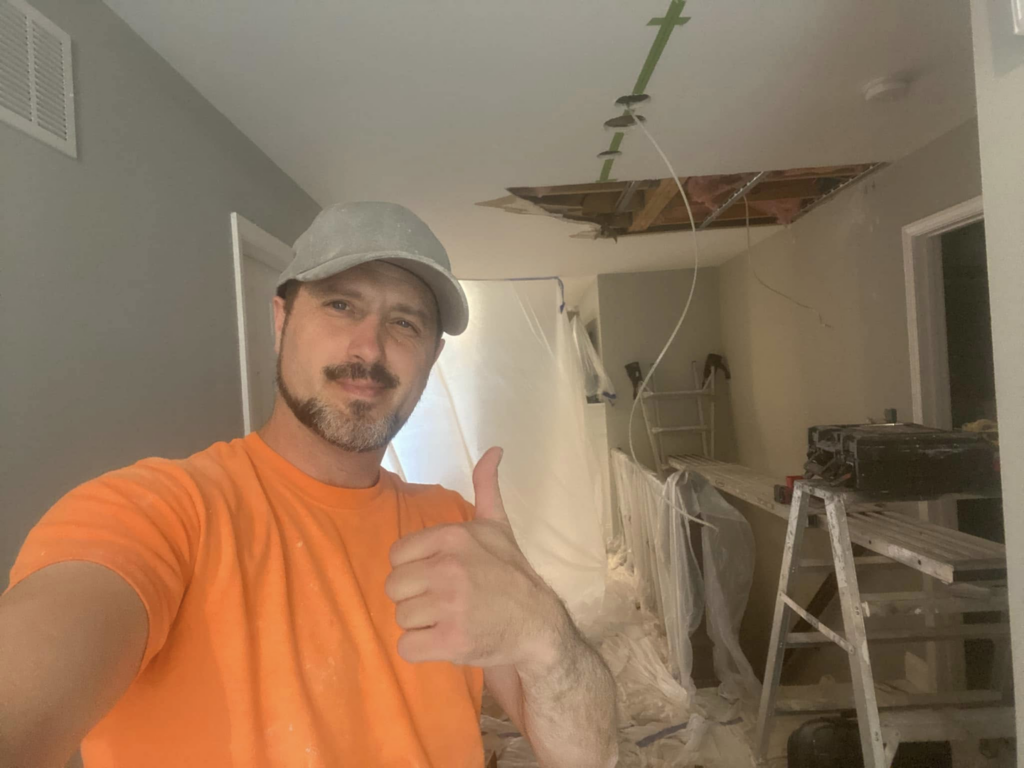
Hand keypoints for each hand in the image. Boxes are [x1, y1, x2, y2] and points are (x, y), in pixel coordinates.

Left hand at [385, 447, 563, 667]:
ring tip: (449, 620)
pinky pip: (407, 647)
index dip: (414, 569)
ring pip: (401, 618)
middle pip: (394, 587)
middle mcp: (449, 568)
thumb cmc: (511, 574)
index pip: (397, 556)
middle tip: (443, 602)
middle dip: (415, 598)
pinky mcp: (451, 641)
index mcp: (453, 537)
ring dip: (420, 625)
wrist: (538, 625)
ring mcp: (450, 606)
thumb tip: (494, 448)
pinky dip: (421, 650)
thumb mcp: (498, 526)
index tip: (439, 576)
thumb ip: (486, 487)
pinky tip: (444, 641)